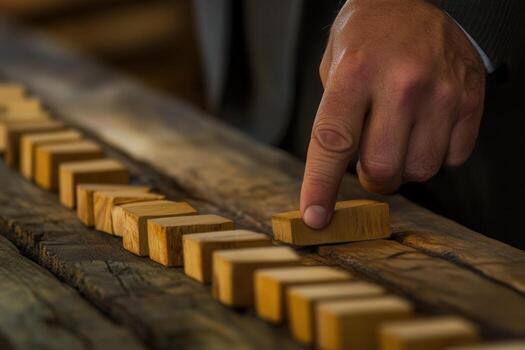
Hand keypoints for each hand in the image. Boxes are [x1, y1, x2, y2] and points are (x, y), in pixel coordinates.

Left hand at [300, 0, 485, 227]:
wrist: (407, 0)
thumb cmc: (363, 40)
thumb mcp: (332, 70)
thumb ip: (335, 123)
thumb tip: (336, 180)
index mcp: (355, 74)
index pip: (333, 144)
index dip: (321, 187)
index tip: (316, 218)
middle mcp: (400, 83)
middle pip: (381, 169)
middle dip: (372, 178)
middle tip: (370, 161)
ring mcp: (440, 91)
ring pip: (420, 170)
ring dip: (404, 166)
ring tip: (400, 135)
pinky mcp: (470, 97)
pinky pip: (453, 158)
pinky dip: (436, 153)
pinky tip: (426, 125)